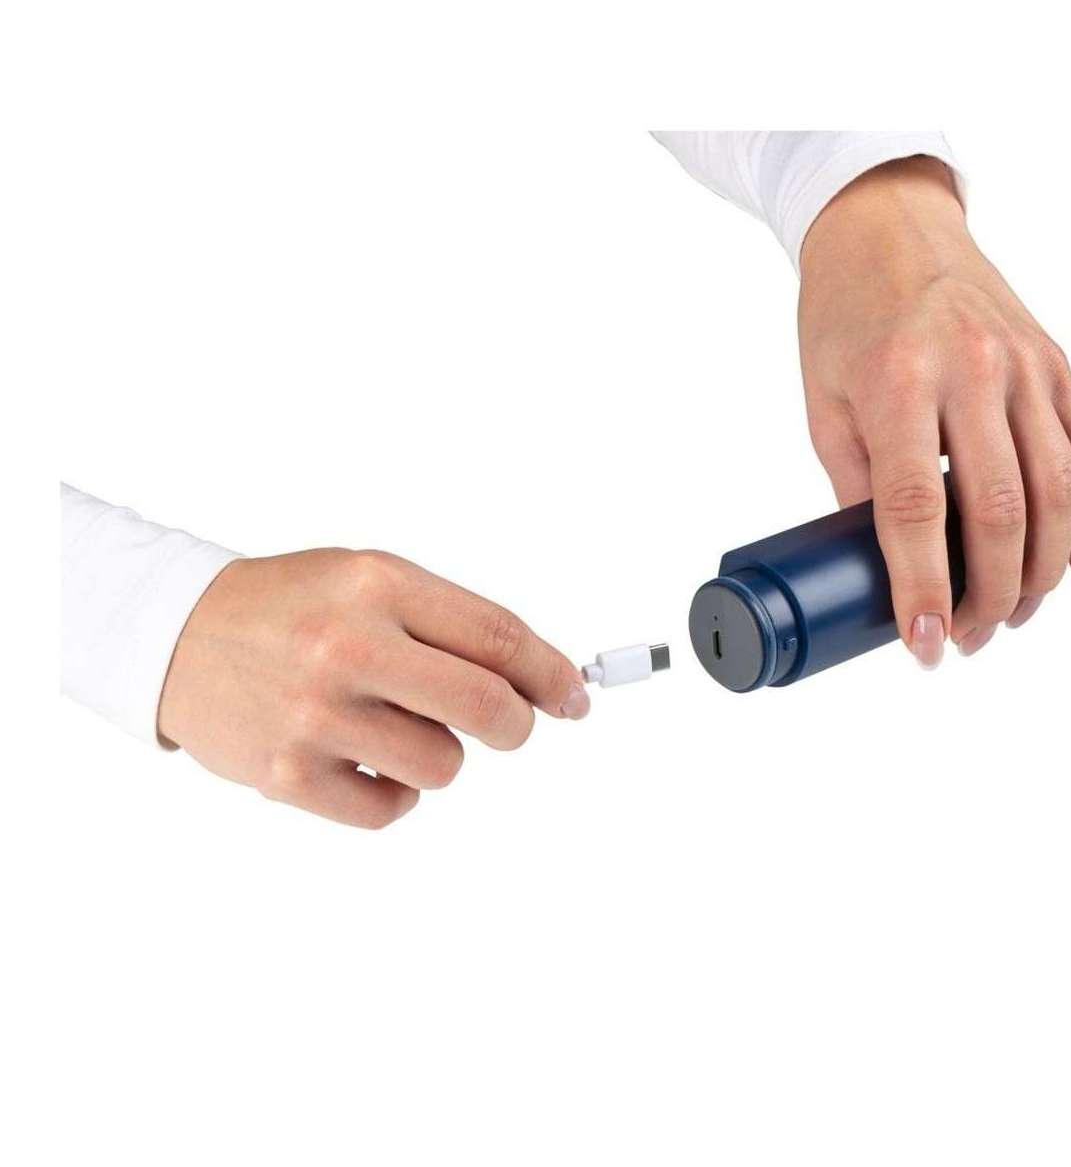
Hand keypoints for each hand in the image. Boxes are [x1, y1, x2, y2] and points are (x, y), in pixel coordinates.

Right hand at [158, 548, 589, 826]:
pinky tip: (365, 760)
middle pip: (486, 707)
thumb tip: (536, 679)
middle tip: (508, 724)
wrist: (177, 634)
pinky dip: (394, 792)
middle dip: (515, 723)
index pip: (498, 637)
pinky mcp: (288, 775)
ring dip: (439, 753)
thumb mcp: (369, 580)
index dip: (551, 673)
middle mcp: (348, 646)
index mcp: (378, 585)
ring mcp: (316, 715)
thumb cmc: (291, 606)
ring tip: (394, 725)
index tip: (575, 697)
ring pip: (445, 766)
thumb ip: (449, 622)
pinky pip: (391, 808)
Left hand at [798, 157, 1070, 666]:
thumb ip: (857, 483)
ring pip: (1058, 492)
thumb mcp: (825, 402)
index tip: (925, 642)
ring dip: (1041, 570)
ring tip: (1012, 614)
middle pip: (999, 511)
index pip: (915, 508)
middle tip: (970, 638)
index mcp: (898, 380)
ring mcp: (1027, 366)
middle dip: (989, 594)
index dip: (922, 586)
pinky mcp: (1058, 366)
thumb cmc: (846, 317)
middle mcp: (973, 370)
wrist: (890, 230)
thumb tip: (886, 567)